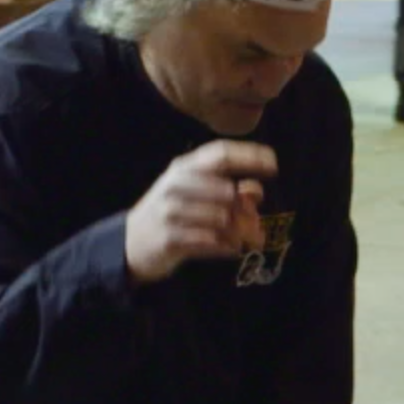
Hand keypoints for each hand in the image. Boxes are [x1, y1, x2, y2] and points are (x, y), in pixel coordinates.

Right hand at [124, 141, 274, 283]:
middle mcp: (176, 185)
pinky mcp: (170, 239)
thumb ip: (226, 188)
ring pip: (222, 219)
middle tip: (258, 226)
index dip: (250, 156)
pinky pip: (211, 242)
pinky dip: (227, 247)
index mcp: (184, 168)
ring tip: (245, 241)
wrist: (129, 242)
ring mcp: (171, 212)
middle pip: (227, 191)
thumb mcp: (194, 194)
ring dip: (240, 233)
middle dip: (247, 210)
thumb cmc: (170, 213)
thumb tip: (257, 190)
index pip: (221, 154)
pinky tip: (230, 249)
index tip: (274, 164)